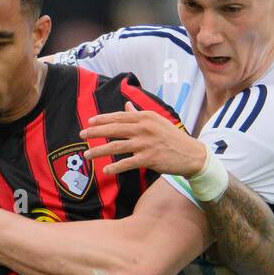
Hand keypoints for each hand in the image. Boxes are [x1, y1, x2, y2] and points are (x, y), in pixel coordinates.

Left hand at [80, 102, 207, 177]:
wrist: (191, 154)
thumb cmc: (172, 138)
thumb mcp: (157, 122)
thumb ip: (139, 114)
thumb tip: (127, 105)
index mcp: (146, 117)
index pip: (119, 116)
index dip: (103, 119)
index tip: (89, 122)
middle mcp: (144, 128)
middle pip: (114, 129)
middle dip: (96, 132)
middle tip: (82, 135)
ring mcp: (146, 143)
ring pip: (117, 146)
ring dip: (100, 150)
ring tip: (88, 155)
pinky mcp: (149, 158)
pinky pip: (127, 163)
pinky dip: (115, 166)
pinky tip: (106, 169)